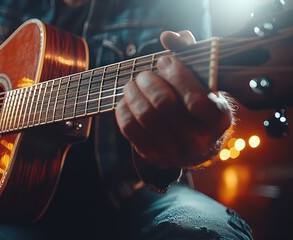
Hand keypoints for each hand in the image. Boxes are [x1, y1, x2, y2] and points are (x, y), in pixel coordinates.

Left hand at [115, 31, 232, 167]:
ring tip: (133, 83)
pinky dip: (124, 108)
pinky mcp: (153, 155)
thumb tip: (168, 37)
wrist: (195, 144)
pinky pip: (129, 128)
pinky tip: (127, 99)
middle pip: (163, 104)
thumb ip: (190, 55)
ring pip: (144, 115)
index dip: (175, 74)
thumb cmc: (198, 104)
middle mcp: (198, 140)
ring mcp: (174, 151)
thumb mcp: (202, 81)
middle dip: (149, 81)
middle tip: (144, 73)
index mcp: (217, 120)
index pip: (194, 98)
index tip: (164, 61)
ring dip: (133, 92)